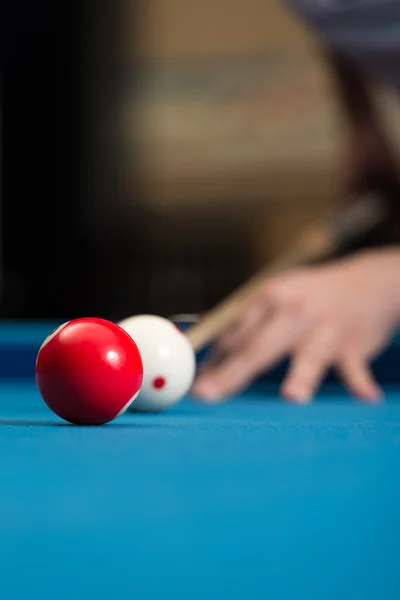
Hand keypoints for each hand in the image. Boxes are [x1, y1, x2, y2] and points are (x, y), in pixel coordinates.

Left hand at [192, 249, 399, 403]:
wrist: (368, 282)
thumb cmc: (311, 296)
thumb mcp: (277, 295)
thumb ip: (245, 321)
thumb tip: (205, 341)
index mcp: (270, 298)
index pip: (234, 334)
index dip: (212, 362)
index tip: (194, 386)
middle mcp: (295, 311)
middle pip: (258, 348)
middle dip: (231, 373)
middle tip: (207, 394)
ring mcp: (327, 328)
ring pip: (310, 356)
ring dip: (302, 376)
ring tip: (291, 396)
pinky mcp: (356, 344)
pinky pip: (356, 368)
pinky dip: (360, 383)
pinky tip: (366, 398)